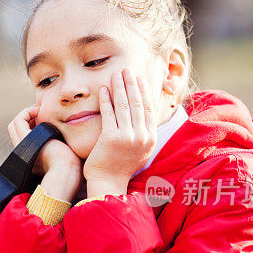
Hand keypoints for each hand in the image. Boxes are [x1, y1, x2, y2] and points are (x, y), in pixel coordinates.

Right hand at [8, 104, 81, 201]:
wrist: (67, 172)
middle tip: (39, 110)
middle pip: (15, 129)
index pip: (22, 135)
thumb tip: (67, 138)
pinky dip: (26, 112)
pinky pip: (18, 121)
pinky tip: (39, 110)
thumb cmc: (70, 165)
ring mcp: (22, 146)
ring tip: (40, 110)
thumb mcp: (62, 152)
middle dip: (26, 117)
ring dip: (26, 113)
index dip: (29, 123)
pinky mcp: (25, 140)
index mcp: (29, 157)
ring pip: (14, 125)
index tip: (43, 116)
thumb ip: (59, 144)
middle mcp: (22, 152)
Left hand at [84, 69, 156, 196]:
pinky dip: (105, 100)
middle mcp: (141, 137)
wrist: (108, 182)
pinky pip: (108, 114)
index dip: (143, 90)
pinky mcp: (110, 139)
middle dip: (131, 83)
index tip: (138, 78)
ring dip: (119, 87)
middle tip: (126, 70)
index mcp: (150, 138)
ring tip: (115, 74)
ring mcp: (127, 137)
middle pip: (137, 103)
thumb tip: (145, 113)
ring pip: (123, 105)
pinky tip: (103, 90)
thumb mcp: (140, 150)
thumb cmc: (121, 166)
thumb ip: (144, 133)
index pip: (149, 108)